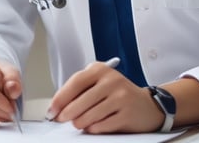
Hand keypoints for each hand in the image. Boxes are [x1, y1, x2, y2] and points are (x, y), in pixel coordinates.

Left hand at [45, 61, 163, 133]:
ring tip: (80, 122)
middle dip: (67, 114)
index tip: (52, 110)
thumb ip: (80, 90)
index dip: (60, 98)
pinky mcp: (126, 114)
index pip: (75, 82)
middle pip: (80, 102)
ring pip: (89, 116)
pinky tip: (94, 125)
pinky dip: (93, 128)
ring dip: (80, 123)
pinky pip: (101, 126)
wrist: (146, 105)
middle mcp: (112, 80)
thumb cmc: (117, 94)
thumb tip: (58, 106)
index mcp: (101, 70)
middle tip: (62, 119)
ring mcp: (121, 97)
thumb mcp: (99, 83)